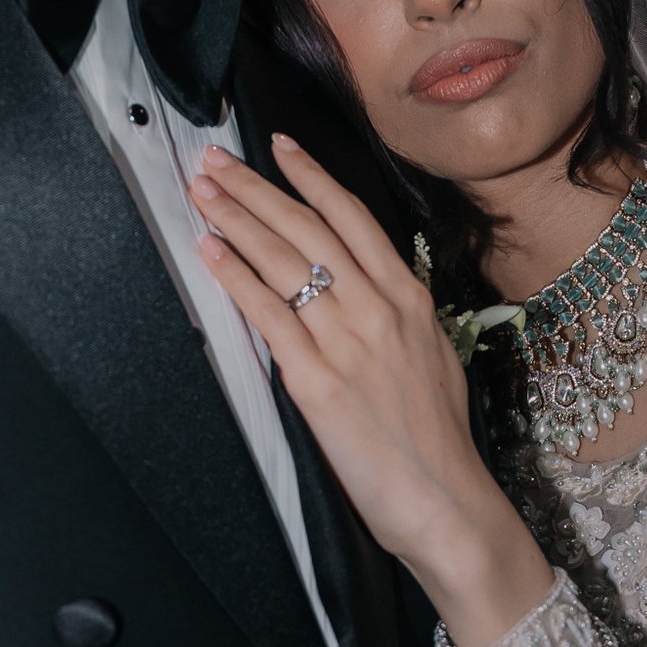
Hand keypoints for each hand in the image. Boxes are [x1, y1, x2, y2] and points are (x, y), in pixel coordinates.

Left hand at [187, 137, 553, 646]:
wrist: (444, 499)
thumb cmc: (437, 440)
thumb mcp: (433, 357)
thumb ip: (397, 317)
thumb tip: (364, 291)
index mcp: (410, 298)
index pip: (353, 218)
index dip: (312, 176)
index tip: (281, 147)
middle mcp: (379, 307)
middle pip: (307, 228)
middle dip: (255, 187)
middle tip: (215, 158)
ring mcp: (347, 340)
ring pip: (283, 259)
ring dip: (235, 218)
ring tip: (201, 190)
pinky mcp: (316, 379)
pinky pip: (267, 313)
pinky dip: (234, 275)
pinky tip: (210, 250)